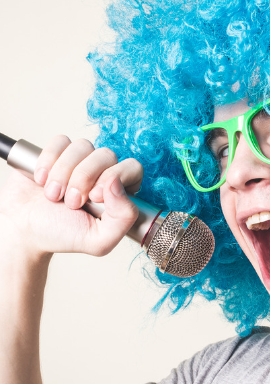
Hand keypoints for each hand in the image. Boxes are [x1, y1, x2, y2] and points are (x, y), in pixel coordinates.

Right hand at [0, 135, 142, 257]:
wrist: (23, 230)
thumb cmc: (62, 235)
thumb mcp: (98, 241)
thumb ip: (122, 219)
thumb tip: (118, 183)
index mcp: (118, 192)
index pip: (132, 169)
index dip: (115, 177)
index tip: (95, 197)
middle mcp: (102, 172)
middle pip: (107, 155)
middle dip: (85, 178)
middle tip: (71, 202)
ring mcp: (80, 160)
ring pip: (83, 146)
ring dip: (64, 172)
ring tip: (53, 195)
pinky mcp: (57, 152)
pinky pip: (61, 141)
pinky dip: (49, 160)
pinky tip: (41, 180)